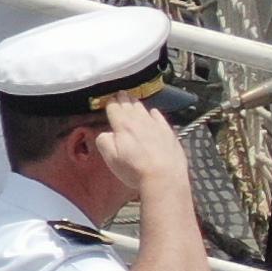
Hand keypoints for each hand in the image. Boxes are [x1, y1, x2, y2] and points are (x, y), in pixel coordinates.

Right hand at [92, 92, 187, 208]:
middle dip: (123, 98)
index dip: (110, 102)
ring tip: (132, 98)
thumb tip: (106, 133)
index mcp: (122, 125)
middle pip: (129, 105)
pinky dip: (153, 112)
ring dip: (136, 102)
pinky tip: (152, 112)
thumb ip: (103, 141)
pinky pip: (159, 116)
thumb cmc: (134, 169)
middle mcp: (138, 120)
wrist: (164, 177)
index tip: (108, 99)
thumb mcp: (111, 158)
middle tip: (120, 93)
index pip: (114, 107)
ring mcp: (155, 124)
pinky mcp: (168, 131)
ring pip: (143, 108)